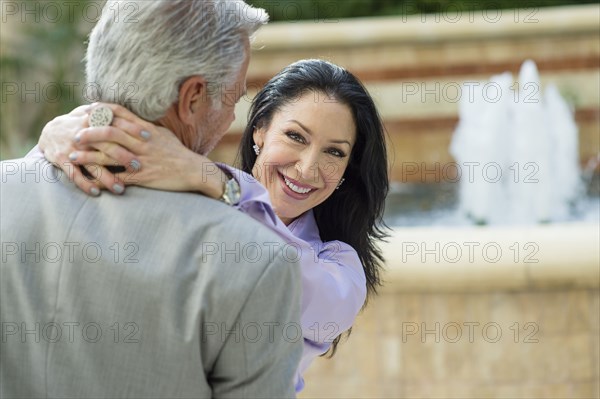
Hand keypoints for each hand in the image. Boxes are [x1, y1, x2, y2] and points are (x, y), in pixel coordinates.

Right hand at [39, 104, 139, 194]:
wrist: (50, 132)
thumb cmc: (81, 123)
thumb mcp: (94, 114)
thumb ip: (112, 113)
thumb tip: (139, 113)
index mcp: (94, 121)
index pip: (116, 123)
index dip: (133, 129)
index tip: (149, 136)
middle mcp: (84, 134)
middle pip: (106, 145)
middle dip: (123, 156)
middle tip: (138, 166)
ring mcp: (73, 147)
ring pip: (92, 164)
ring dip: (107, 178)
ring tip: (120, 189)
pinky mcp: (62, 159)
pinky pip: (73, 173)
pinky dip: (84, 183)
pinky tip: (96, 192)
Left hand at [64, 103, 227, 197]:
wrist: (194, 170)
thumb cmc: (178, 152)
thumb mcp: (162, 134)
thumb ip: (144, 127)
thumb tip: (128, 118)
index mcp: (146, 129)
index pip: (121, 114)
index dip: (102, 111)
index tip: (86, 111)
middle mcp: (142, 142)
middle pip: (111, 132)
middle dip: (90, 133)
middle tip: (75, 136)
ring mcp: (142, 159)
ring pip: (110, 155)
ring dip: (89, 156)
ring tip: (73, 157)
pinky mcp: (143, 176)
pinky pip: (119, 178)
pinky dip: (103, 179)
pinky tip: (89, 180)